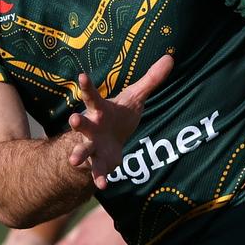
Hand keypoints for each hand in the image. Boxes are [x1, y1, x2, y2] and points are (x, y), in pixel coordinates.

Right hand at [68, 54, 173, 188]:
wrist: (110, 141)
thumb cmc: (120, 115)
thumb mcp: (136, 96)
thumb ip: (151, 79)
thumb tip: (170, 57)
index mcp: (100, 109)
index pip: (92, 95)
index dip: (86, 86)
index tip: (81, 76)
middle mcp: (92, 127)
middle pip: (83, 124)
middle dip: (78, 122)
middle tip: (73, 119)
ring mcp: (93, 146)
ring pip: (83, 149)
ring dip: (78, 154)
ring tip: (74, 160)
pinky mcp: (99, 162)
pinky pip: (98, 171)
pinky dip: (99, 178)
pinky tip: (102, 187)